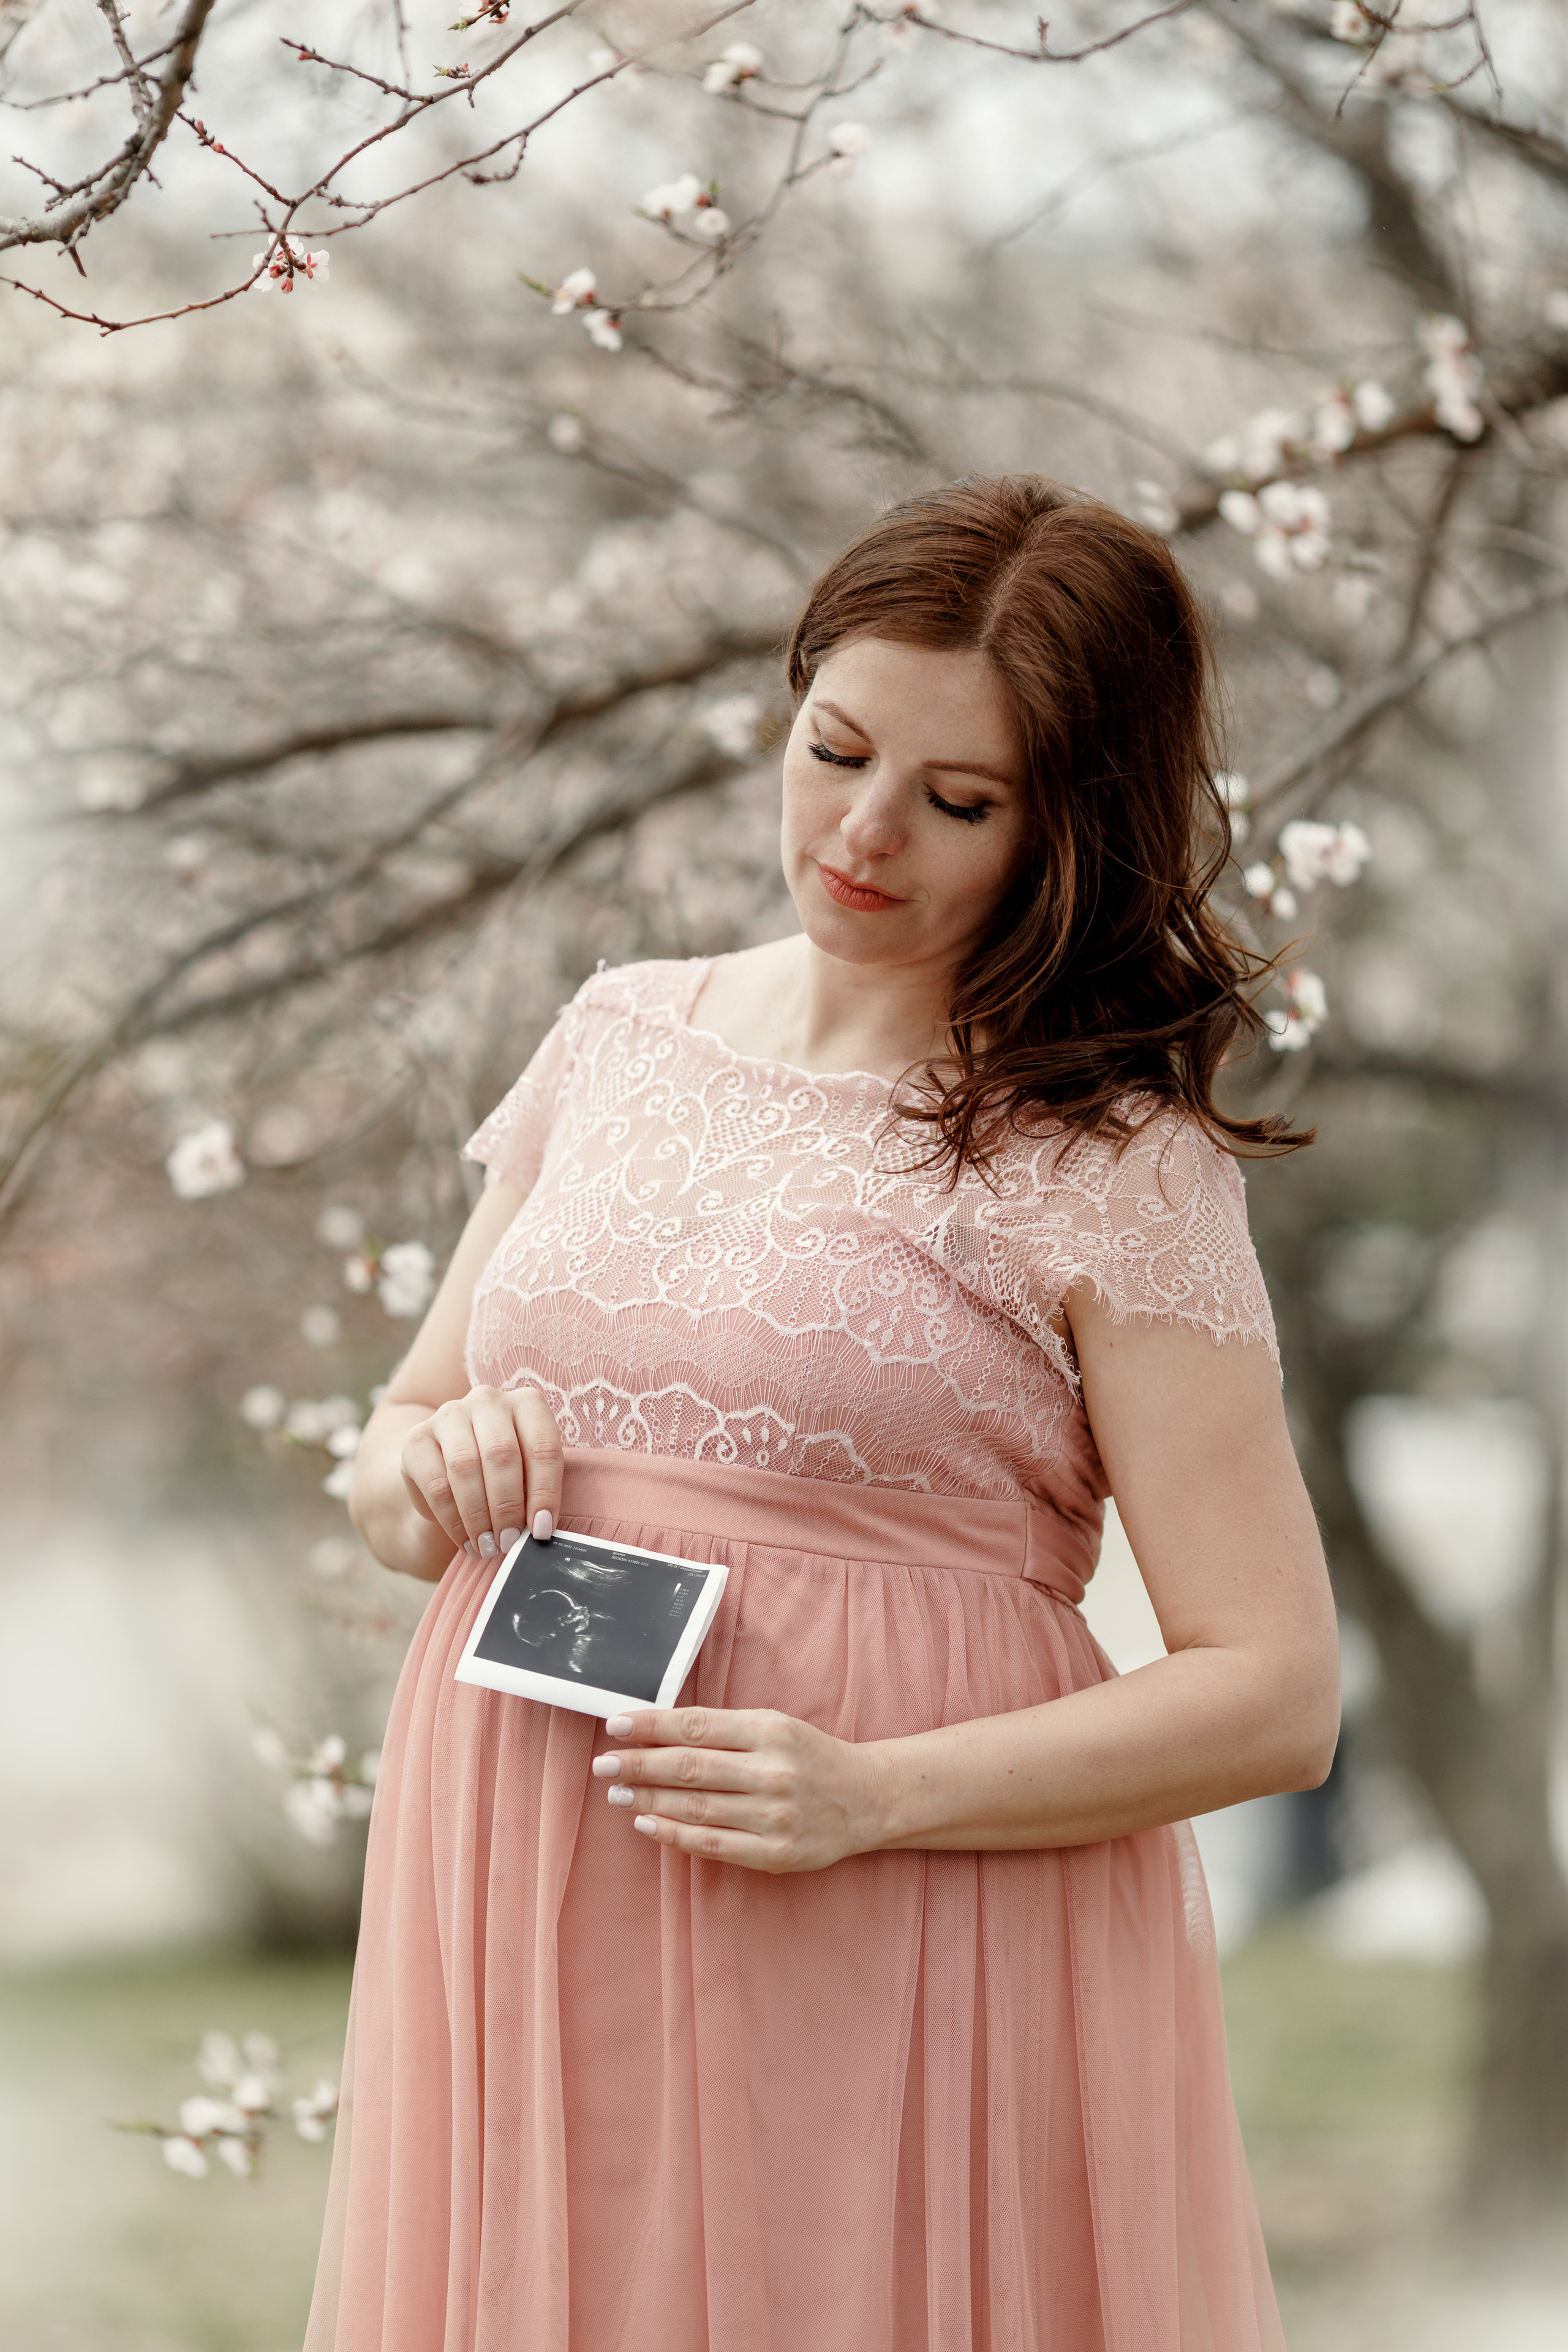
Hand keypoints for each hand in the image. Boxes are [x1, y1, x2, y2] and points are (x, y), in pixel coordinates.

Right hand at [398, 1383, 563, 1562]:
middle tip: (509, 1542)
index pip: (542, 1446)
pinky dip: (453, 1520)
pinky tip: (465, 1541)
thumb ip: (536, 1494)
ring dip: (478, 1516)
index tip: (542, 1530)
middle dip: (507, 1507)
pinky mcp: (417, 1438)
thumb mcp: (527, 1477)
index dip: (545, 1492)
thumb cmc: (503, 1476)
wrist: (449, 1470)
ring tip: (487, 1547)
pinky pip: (436, 1484)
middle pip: (501, 1454)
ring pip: (465, 1467)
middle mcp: (487, 1400)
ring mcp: (449, 1414)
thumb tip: (541, 1530)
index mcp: (526, 1403)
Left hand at [590, 1704, 883, 1872]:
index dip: (651, 1726)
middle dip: (639, 1765)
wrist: (866, 1799)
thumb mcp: (774, 1726)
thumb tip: (659, 1731)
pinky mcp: (775, 1854)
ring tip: (617, 1792)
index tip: (615, 1725)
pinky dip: (674, 1834)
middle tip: (603, 1764)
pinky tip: (647, 1824)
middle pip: (690, 1768)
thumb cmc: (810, 1757)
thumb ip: (724, 1729)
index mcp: (770, 1731)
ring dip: (648, 1800)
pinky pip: (713, 1844)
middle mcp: (772, 1772)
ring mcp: (773, 1816)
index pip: (697, 1726)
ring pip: (696, 1807)